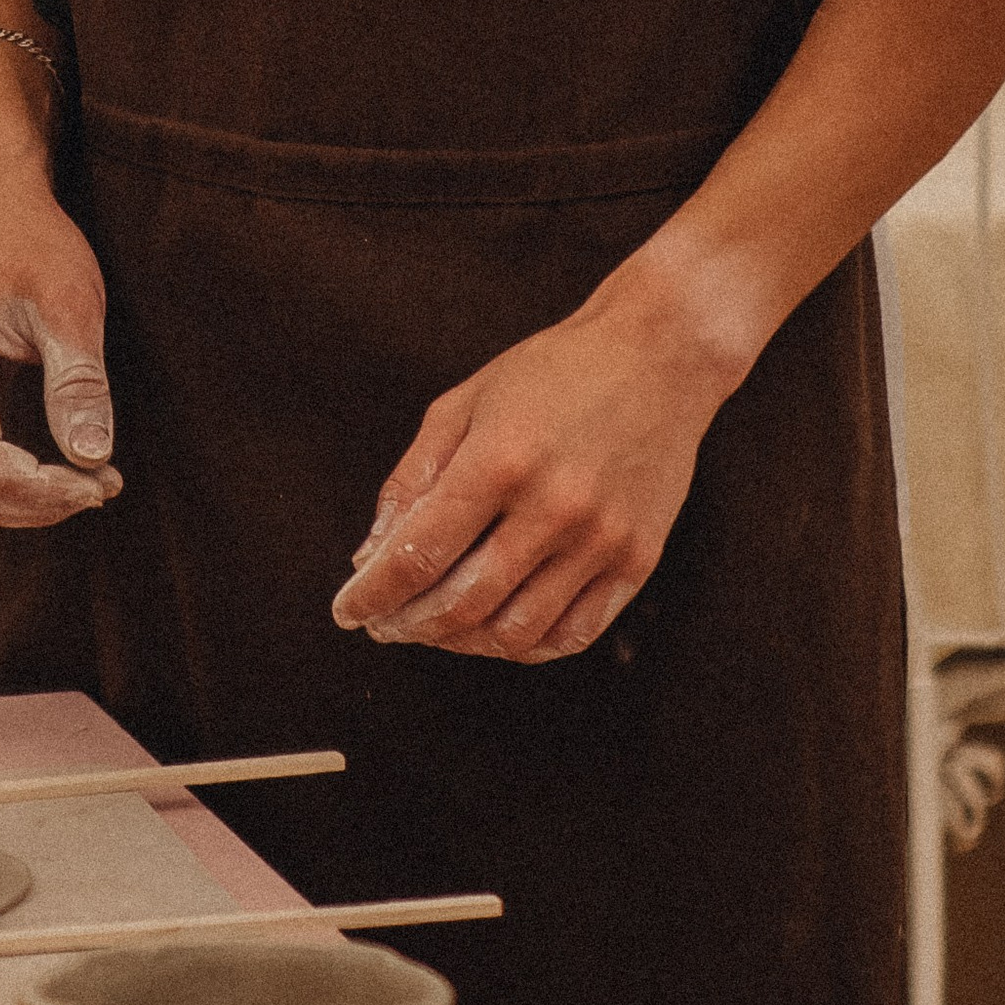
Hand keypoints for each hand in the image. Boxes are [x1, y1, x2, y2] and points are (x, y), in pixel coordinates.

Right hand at [0, 164, 121, 528]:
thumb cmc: (29, 241)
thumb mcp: (69, 306)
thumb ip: (77, 384)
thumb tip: (91, 458)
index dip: (44, 493)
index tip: (101, 483)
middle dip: (37, 502)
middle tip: (102, 485)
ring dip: (25, 496)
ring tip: (87, 477)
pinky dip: (10, 475)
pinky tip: (58, 462)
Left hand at [327, 279, 730, 662]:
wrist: (657, 356)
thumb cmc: (552, 372)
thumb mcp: (464, 403)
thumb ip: (412, 480)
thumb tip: (370, 557)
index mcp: (499, 460)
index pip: (418, 554)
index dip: (373, 594)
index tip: (347, 611)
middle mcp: (554, 506)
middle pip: (462, 604)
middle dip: (409, 626)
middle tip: (385, 625)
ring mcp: (601, 539)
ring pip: (515, 633)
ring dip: (461, 644)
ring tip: (436, 628)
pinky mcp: (638, 559)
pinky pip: (573, 634)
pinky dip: (525, 647)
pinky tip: (495, 632)